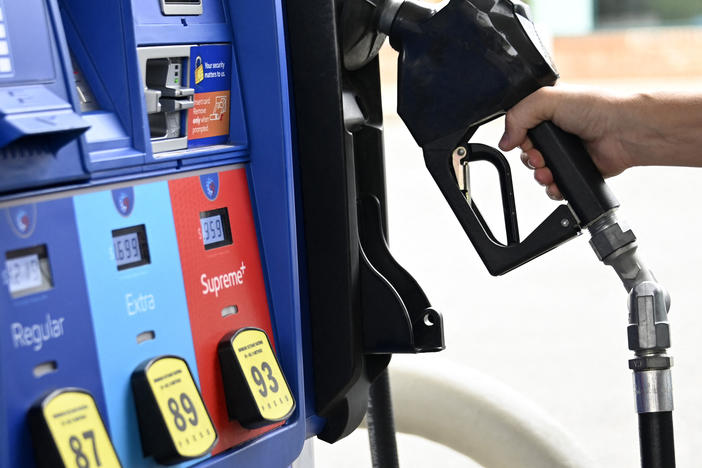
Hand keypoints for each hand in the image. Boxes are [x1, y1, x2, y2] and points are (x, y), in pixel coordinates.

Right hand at [498, 85, 633, 199]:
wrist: (624, 132)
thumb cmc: (596, 109)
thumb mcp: (547, 99)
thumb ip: (518, 115)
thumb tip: (505, 141)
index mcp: (547, 113)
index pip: (520, 129)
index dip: (518, 139)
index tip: (524, 142)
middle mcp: (556, 133)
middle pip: (527, 154)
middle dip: (529, 160)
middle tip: (540, 157)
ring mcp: (565, 154)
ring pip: (539, 172)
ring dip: (539, 175)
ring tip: (549, 172)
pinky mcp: (575, 171)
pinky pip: (555, 187)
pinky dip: (552, 189)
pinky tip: (557, 184)